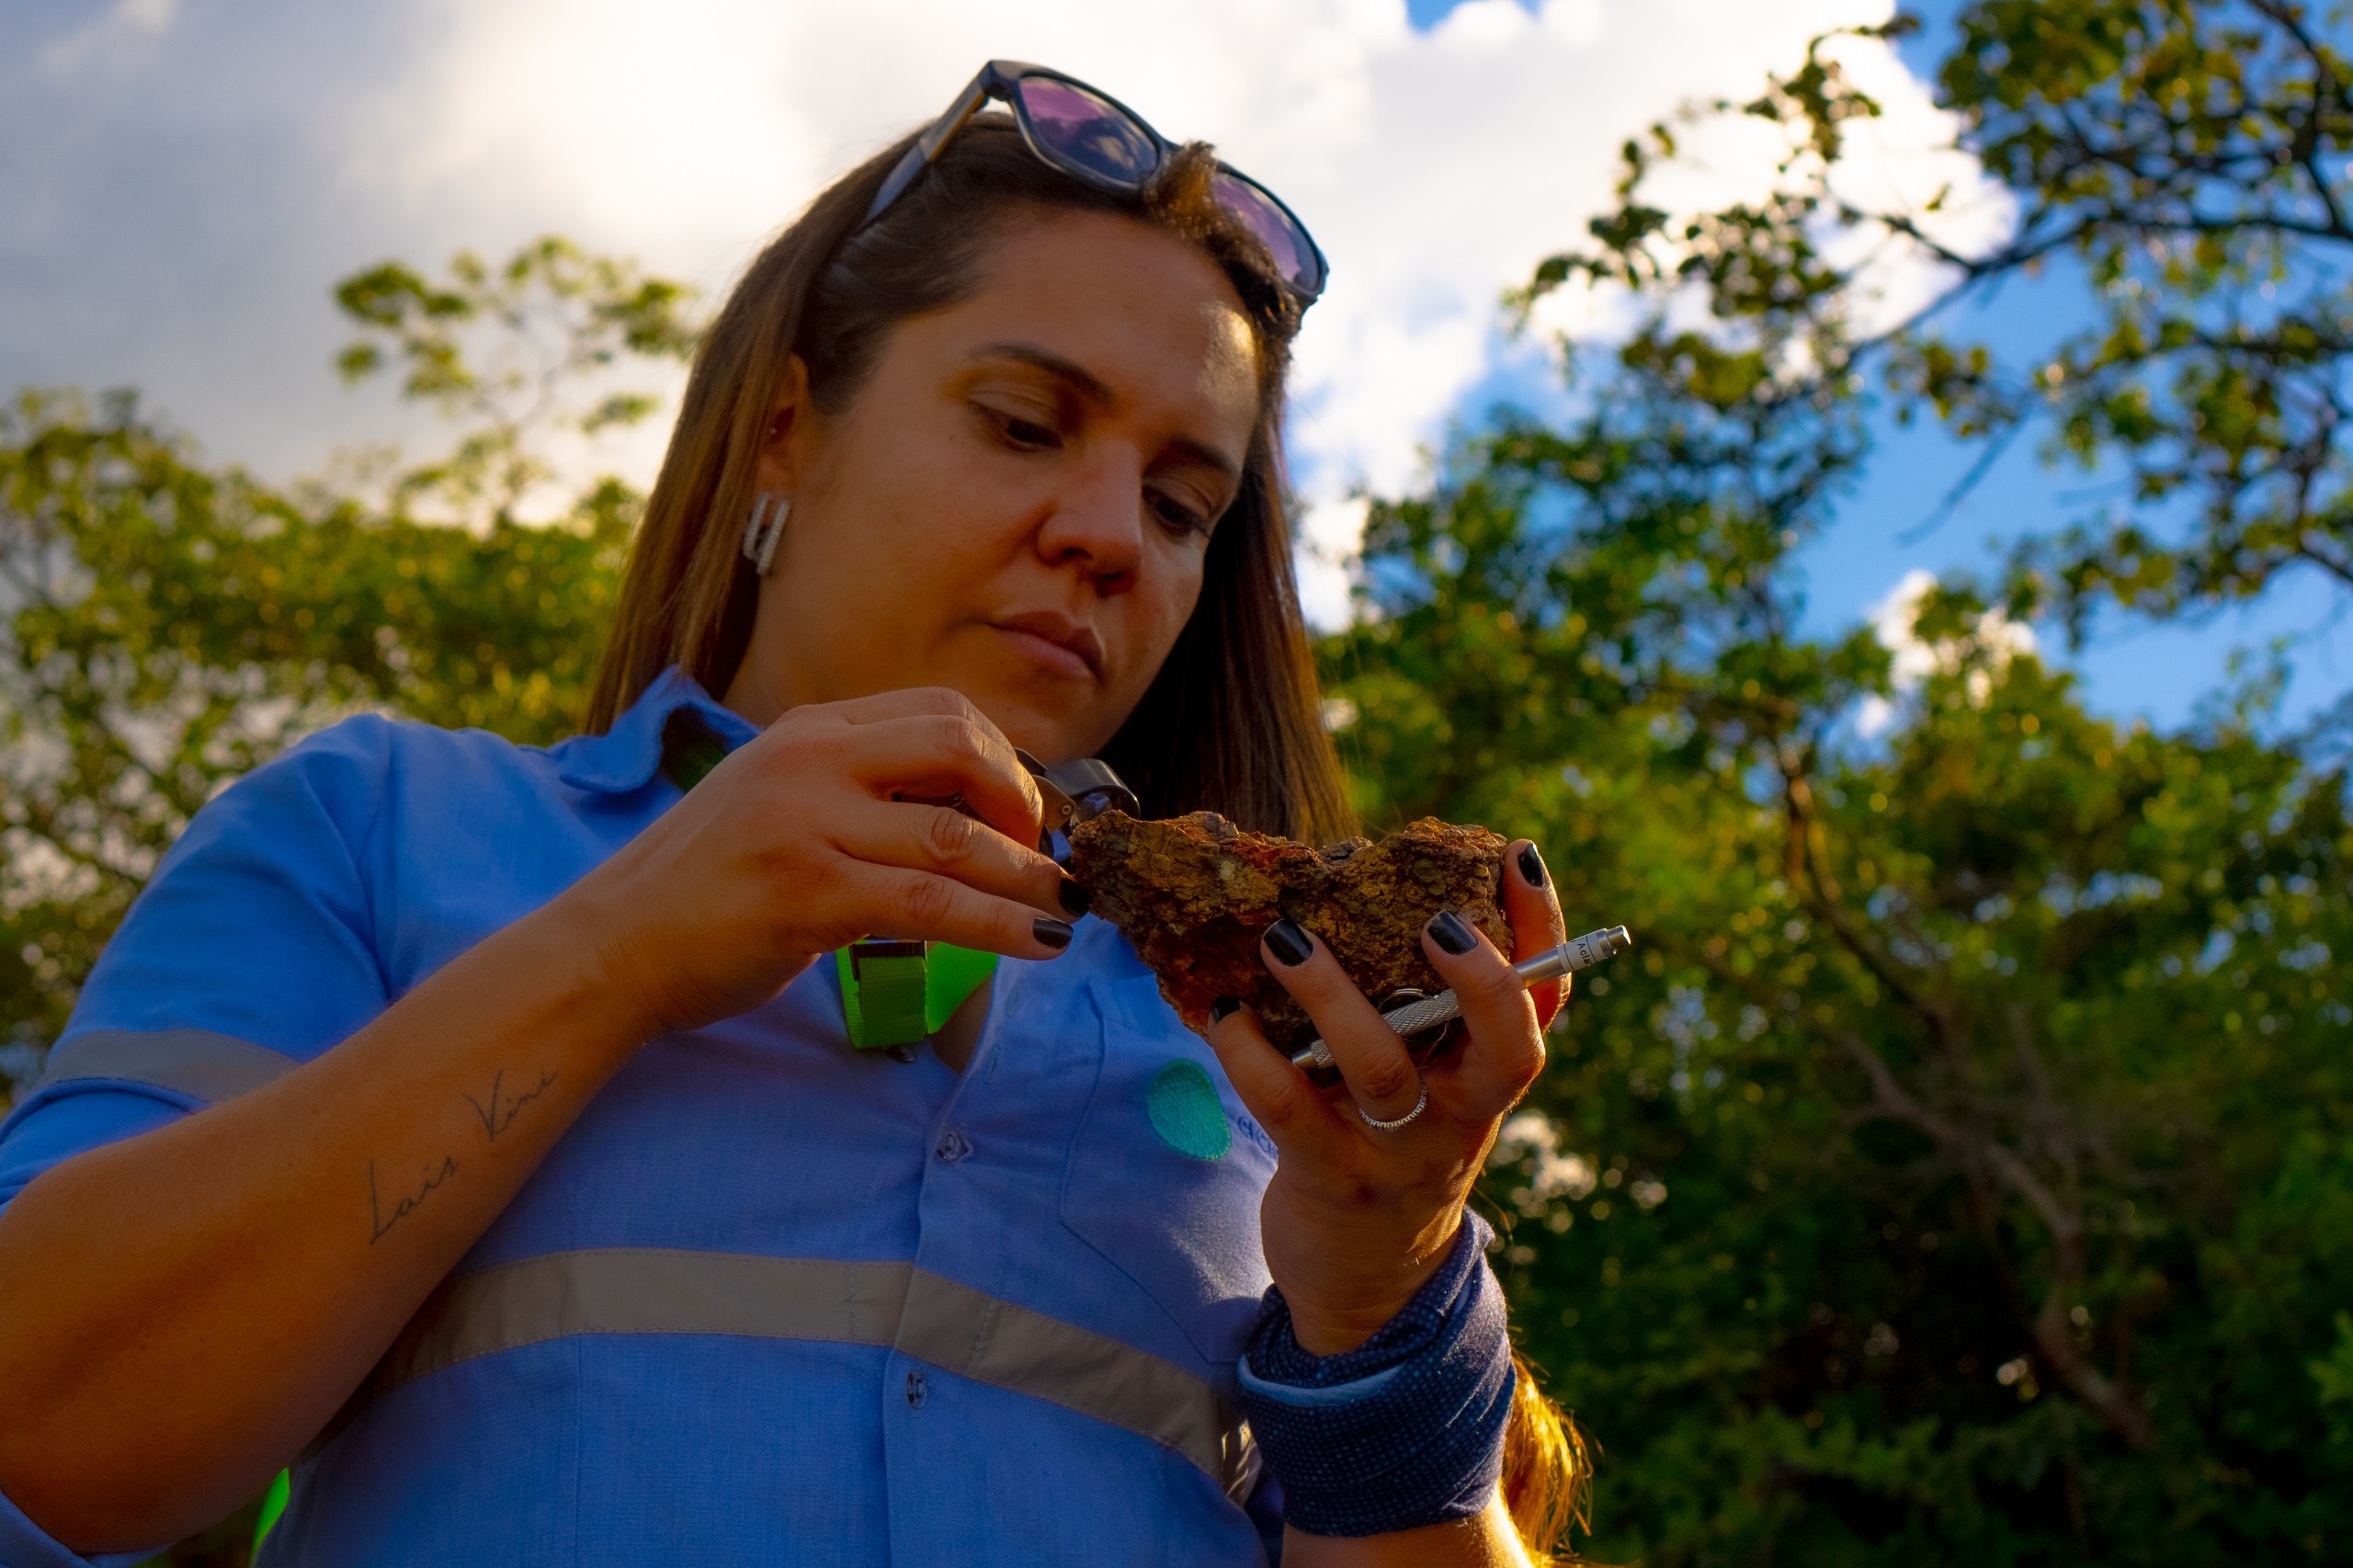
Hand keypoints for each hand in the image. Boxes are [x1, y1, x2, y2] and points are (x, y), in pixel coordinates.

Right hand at [563, 686, 1078, 1035]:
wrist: (612, 945)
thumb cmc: (703, 888)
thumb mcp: (778, 804)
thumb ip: (855, 793)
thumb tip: (961, 818)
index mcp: (809, 731)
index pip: (940, 710)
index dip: (1004, 759)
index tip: (1026, 814)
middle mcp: (810, 760)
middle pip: (960, 747)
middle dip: (1023, 803)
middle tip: (1047, 857)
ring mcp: (807, 823)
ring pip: (956, 838)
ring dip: (1030, 876)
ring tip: (1070, 907)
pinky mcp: (808, 894)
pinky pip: (934, 905)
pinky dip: (1003, 925)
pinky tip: (1040, 943)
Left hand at [1206, 840, 1565, 1353]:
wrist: (1369, 1282)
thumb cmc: (1401, 1146)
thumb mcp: (1439, 1087)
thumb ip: (1438, 1013)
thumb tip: (1400, 889)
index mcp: (1489, 1079)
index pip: (1542, 1002)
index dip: (1543, 929)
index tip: (1517, 855)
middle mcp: (1460, 1116)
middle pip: (1500, 1050)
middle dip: (1478, 980)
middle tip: (1434, 919)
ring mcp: (1397, 1152)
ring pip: (1382, 1070)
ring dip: (1331, 997)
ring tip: (1286, 939)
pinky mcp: (1328, 1177)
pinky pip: (1288, 1108)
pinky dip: (1249, 1054)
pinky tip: (1227, 1013)